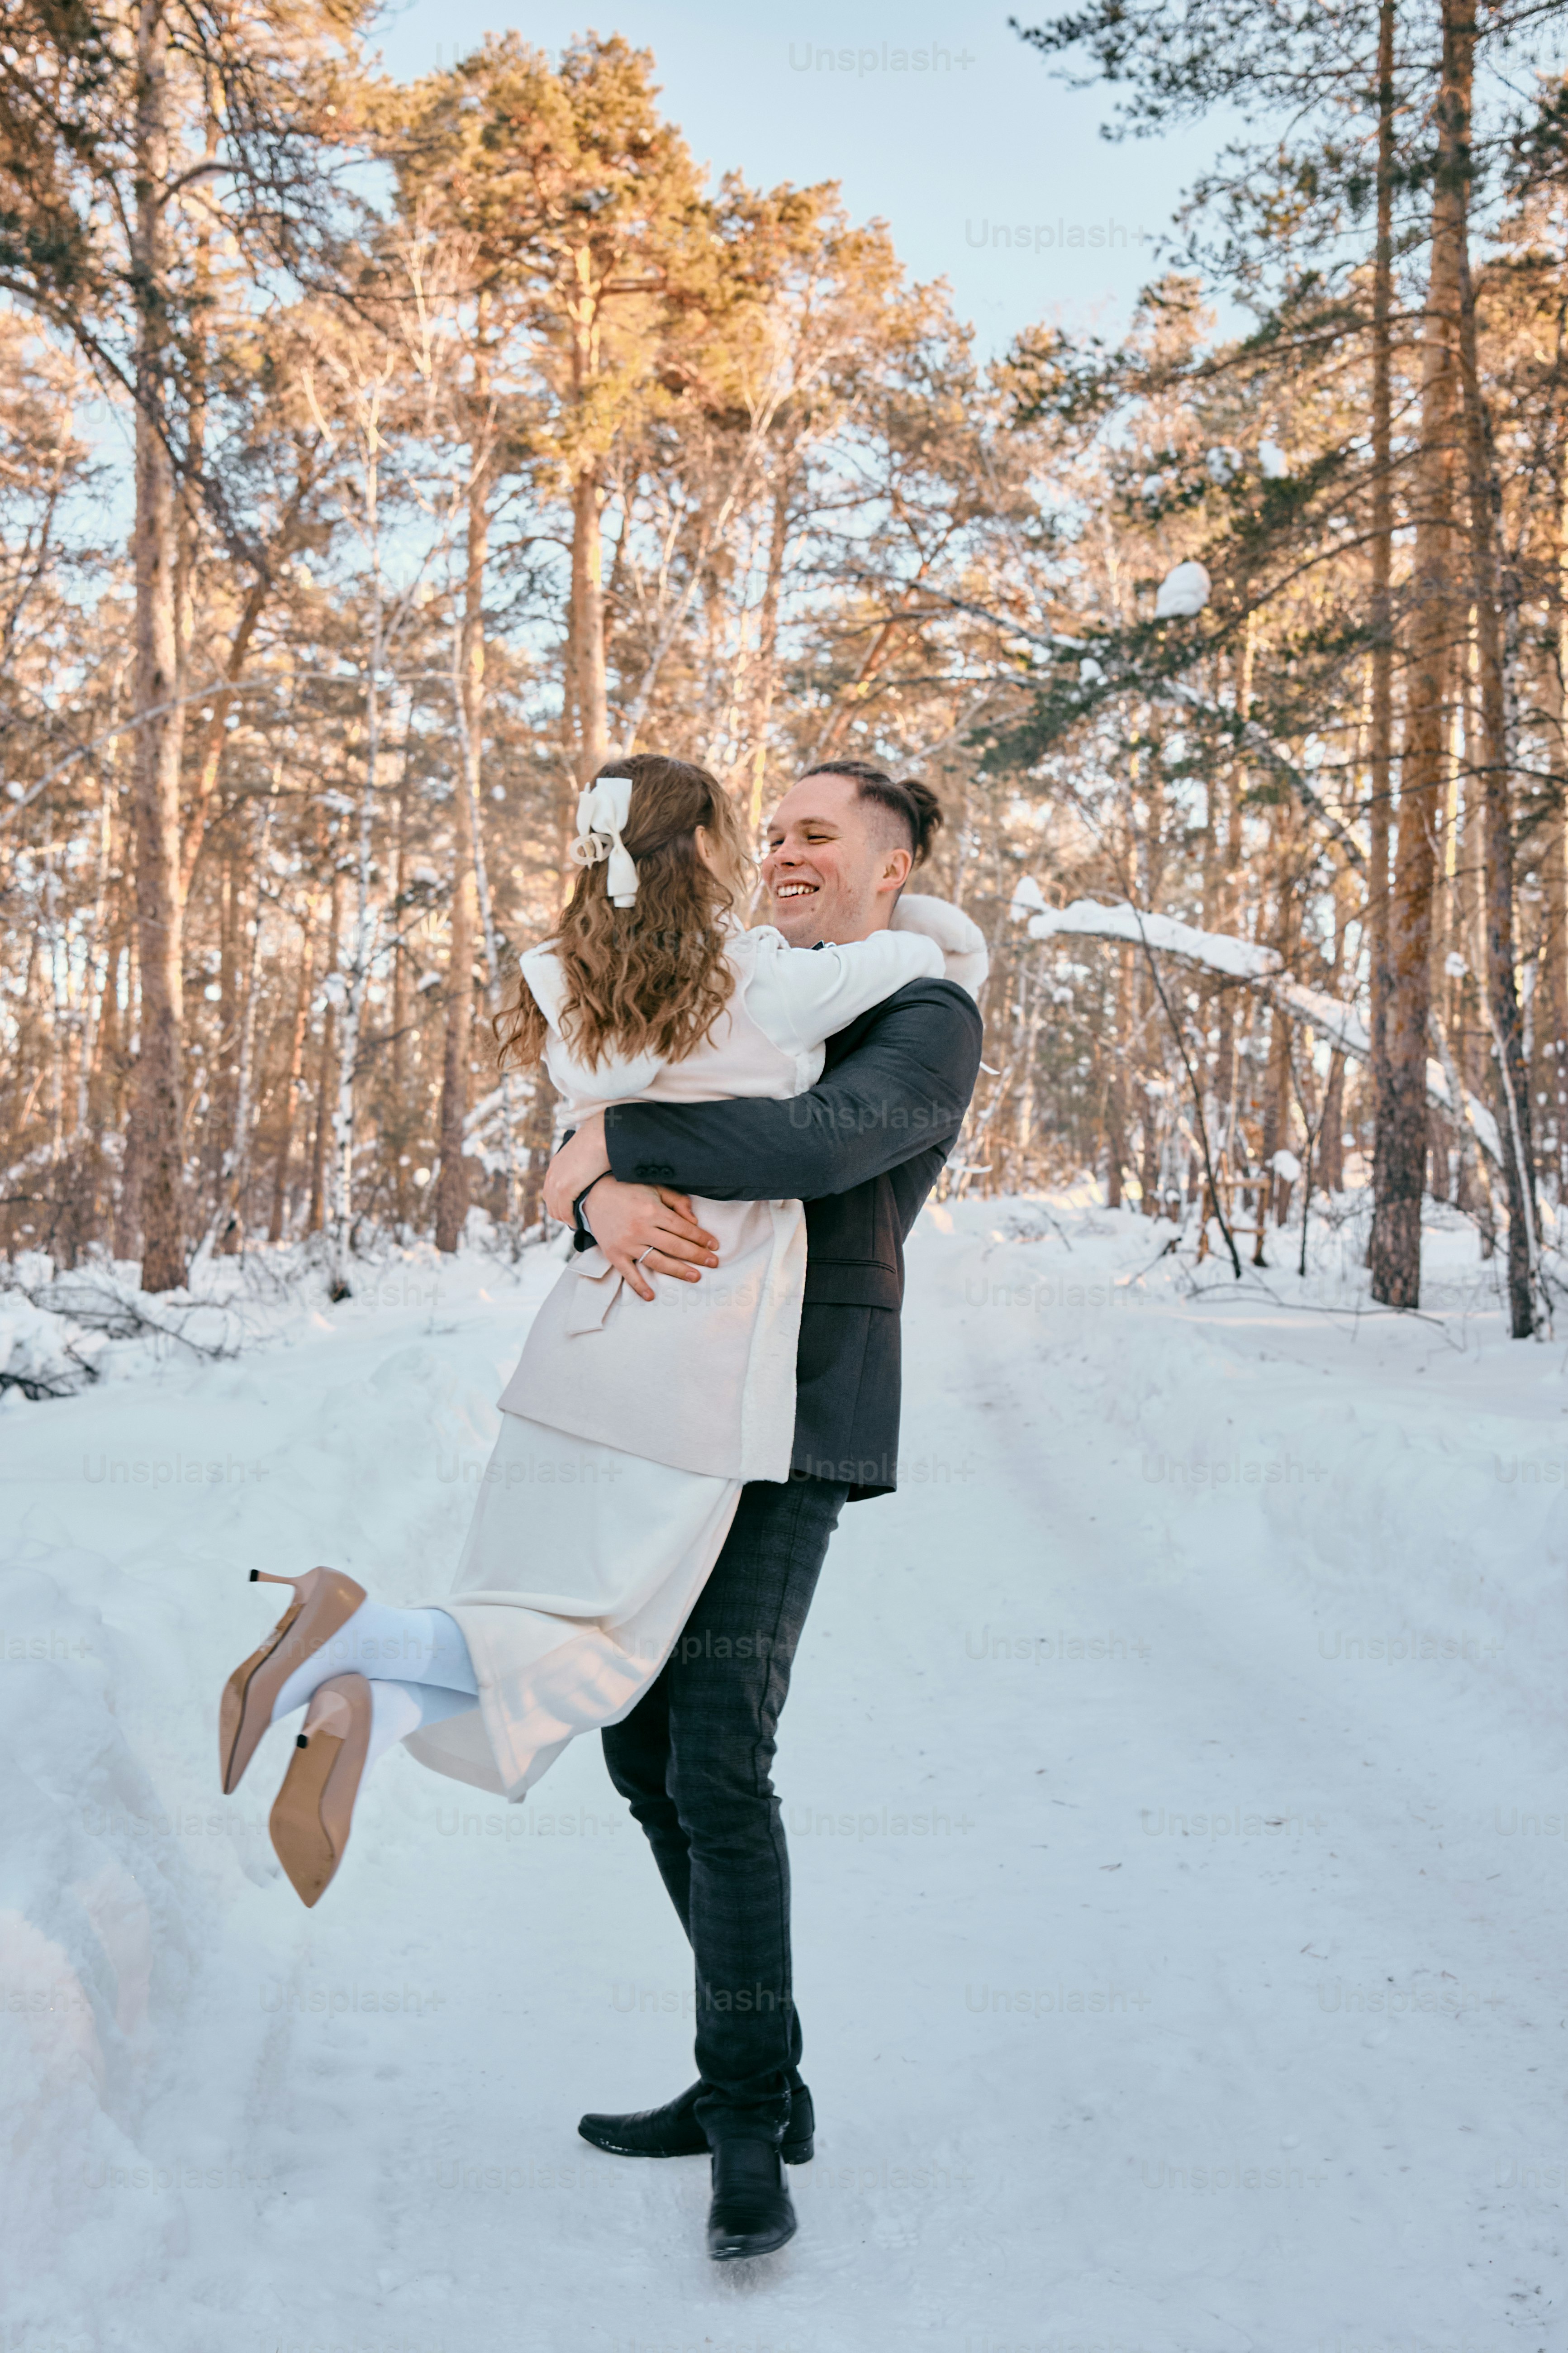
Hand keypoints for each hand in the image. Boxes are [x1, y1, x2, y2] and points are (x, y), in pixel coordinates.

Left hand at [543, 1111, 608, 1223]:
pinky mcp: (565, 1189)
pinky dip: (570, 1219)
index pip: (550, 1191)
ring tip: (578, 1223)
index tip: (572, 1210)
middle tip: (575, 1220)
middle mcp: (552, 1174)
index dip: (559, 1203)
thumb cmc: (601, 1141)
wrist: (602, 1135)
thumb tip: (594, 1171)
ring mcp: (557, 1182)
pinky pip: (564, 1211)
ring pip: (555, 1210)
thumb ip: (584, 1164)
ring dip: (565, 1218)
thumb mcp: (587, 1152)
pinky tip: (578, 1222)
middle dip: (561, 1214)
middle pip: (550, 1202)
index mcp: (556, 1164)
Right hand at [583, 1179, 719, 1302]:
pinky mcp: (614, 1253)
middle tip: (714, 1263)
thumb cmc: (628, 1189)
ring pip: (658, 1261)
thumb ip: (676, 1201)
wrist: (592, 1193)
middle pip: (675, 1247)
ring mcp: (627, 1243)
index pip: (683, 1228)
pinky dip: (639, 1286)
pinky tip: (651, 1296)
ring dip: (679, 1271)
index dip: (701, 1238)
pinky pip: (628, 1273)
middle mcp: (641, 1229)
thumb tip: (694, 1220)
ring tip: (696, 1277)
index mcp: (652, 1210)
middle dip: (697, 1256)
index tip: (714, 1245)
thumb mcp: (654, 1187)